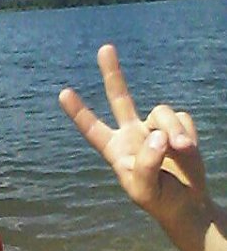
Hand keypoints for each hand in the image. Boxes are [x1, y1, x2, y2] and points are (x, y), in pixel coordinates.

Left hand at [59, 44, 206, 221]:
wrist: (186, 202)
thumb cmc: (158, 199)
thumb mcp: (144, 190)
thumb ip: (146, 164)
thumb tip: (157, 135)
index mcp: (116, 150)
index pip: (93, 130)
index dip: (80, 113)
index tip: (63, 93)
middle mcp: (132, 134)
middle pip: (120, 98)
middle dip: (112, 74)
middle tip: (105, 48)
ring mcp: (155, 128)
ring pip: (162, 112)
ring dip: (174, 131)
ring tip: (182, 149)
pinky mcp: (177, 126)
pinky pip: (181, 118)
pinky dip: (186, 132)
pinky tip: (186, 150)